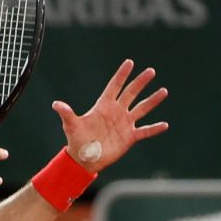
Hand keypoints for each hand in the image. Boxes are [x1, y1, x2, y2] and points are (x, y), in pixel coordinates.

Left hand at [52, 59, 168, 172]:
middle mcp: (116, 112)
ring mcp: (124, 124)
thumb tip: (56, 105)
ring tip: (164, 91)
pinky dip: (154, 129)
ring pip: (141, 108)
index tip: (130, 62)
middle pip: (131, 93)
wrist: (85, 158)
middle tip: (151, 71)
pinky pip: (144, 131)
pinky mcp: (129, 137)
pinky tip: (165, 125)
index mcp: (103, 106)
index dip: (121, 75)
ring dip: (152, 101)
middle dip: (140, 82)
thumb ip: (67, 113)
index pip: (114, 86)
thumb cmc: (77, 140)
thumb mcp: (71, 125)